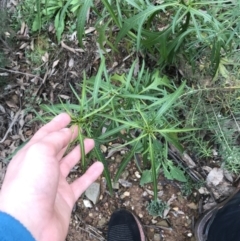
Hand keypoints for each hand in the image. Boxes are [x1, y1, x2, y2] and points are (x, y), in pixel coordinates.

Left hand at [0, 113, 103, 240]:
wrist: (30, 226)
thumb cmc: (31, 184)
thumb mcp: (40, 152)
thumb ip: (55, 139)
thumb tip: (66, 131)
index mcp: (31, 156)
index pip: (44, 135)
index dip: (56, 124)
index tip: (68, 116)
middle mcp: (41, 168)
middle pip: (58, 148)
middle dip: (69, 137)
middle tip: (82, 128)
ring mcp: (54, 183)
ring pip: (70, 164)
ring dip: (81, 152)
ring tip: (92, 142)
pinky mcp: (66, 198)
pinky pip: (81, 182)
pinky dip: (90, 174)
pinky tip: (100, 166)